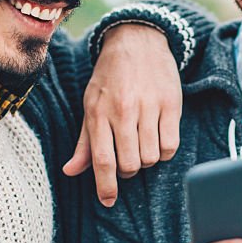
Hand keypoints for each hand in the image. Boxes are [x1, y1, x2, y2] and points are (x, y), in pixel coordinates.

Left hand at [62, 24, 181, 206]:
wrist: (137, 40)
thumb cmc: (109, 76)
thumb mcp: (90, 104)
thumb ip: (84, 141)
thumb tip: (70, 171)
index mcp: (99, 113)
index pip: (102, 160)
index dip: (105, 186)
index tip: (108, 201)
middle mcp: (124, 111)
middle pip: (130, 164)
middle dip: (128, 171)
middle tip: (126, 160)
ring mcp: (149, 107)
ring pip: (151, 157)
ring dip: (146, 159)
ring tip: (142, 144)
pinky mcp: (171, 104)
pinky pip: (171, 145)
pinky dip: (165, 150)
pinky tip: (158, 138)